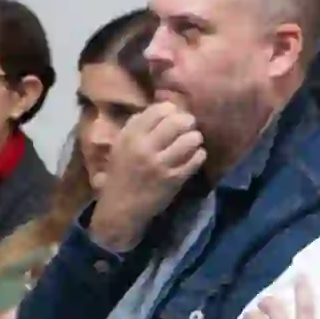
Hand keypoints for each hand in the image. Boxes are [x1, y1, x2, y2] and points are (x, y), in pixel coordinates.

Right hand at [96, 99, 206, 240]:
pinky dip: (199, 155)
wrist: (120, 209)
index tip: (174, 114)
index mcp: (129, 136)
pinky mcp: (174, 179)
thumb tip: (160, 109)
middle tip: (189, 126)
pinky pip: (196, 159)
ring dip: (195, 138)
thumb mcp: (120, 146)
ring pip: (190, 139)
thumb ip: (136, 127)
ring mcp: (160, 164)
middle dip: (188, 121)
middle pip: (177, 121)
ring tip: (193, 141)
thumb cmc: (120, 175)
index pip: (158, 110)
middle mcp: (144, 147)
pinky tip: (195, 156)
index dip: (171, 110)